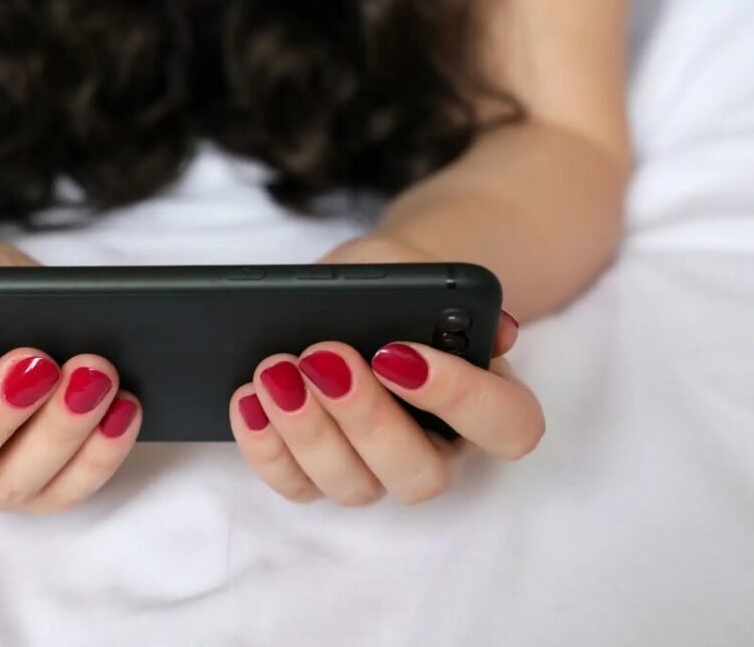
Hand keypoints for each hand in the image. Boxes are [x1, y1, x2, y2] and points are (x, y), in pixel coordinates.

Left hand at [228, 233, 543, 505]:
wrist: (356, 293)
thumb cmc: (397, 285)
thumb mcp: (414, 267)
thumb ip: (446, 290)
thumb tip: (495, 330)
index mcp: (489, 402)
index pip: (506, 426)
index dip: (460, 397)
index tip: (397, 351)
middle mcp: (441, 451)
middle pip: (420, 473)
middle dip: (365, 417)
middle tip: (321, 357)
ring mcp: (379, 473)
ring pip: (354, 487)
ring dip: (308, 432)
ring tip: (273, 372)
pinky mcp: (320, 477)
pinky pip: (296, 485)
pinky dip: (265, 447)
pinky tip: (247, 399)